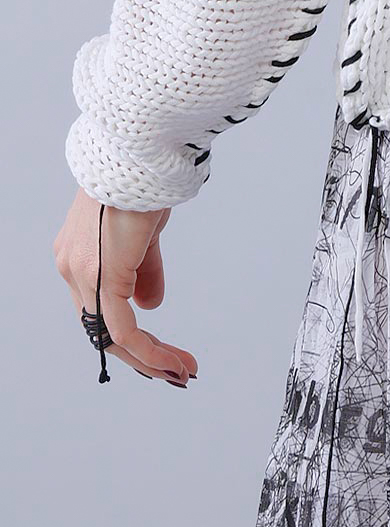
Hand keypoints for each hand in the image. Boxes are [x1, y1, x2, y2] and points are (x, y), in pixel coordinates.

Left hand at [54, 185, 198, 386]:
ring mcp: (80, 273)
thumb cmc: (143, 182)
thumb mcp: (144, 232)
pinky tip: (170, 361)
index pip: (98, 308)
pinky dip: (148, 350)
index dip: (130, 333)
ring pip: (111, 335)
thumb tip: (150, 304)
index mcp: (78, 254)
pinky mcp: (100, 277)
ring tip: (180, 370)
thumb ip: (143, 270)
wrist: (141, 155)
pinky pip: (123, 328)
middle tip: (173, 370)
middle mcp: (72, 268)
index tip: (160, 349)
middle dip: (142, 355)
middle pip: (102, 328)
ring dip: (149, 359)